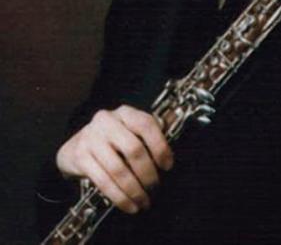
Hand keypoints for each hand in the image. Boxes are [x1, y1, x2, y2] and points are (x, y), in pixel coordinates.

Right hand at [56, 105, 172, 213]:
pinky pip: (103, 181)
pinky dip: (119, 197)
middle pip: (134, 148)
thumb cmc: (110, 141)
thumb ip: (146, 141)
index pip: (146, 124)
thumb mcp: (128, 132)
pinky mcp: (80, 157)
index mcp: (125, 113)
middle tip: (155, 187)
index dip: (160, 146)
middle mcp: (107, 121)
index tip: (167, 165)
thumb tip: (166, 162)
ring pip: (118, 169)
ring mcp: (91, 138)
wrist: (74, 147)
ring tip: (143, 201)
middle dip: (148, 173)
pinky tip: (129, 205)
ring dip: (134, 190)